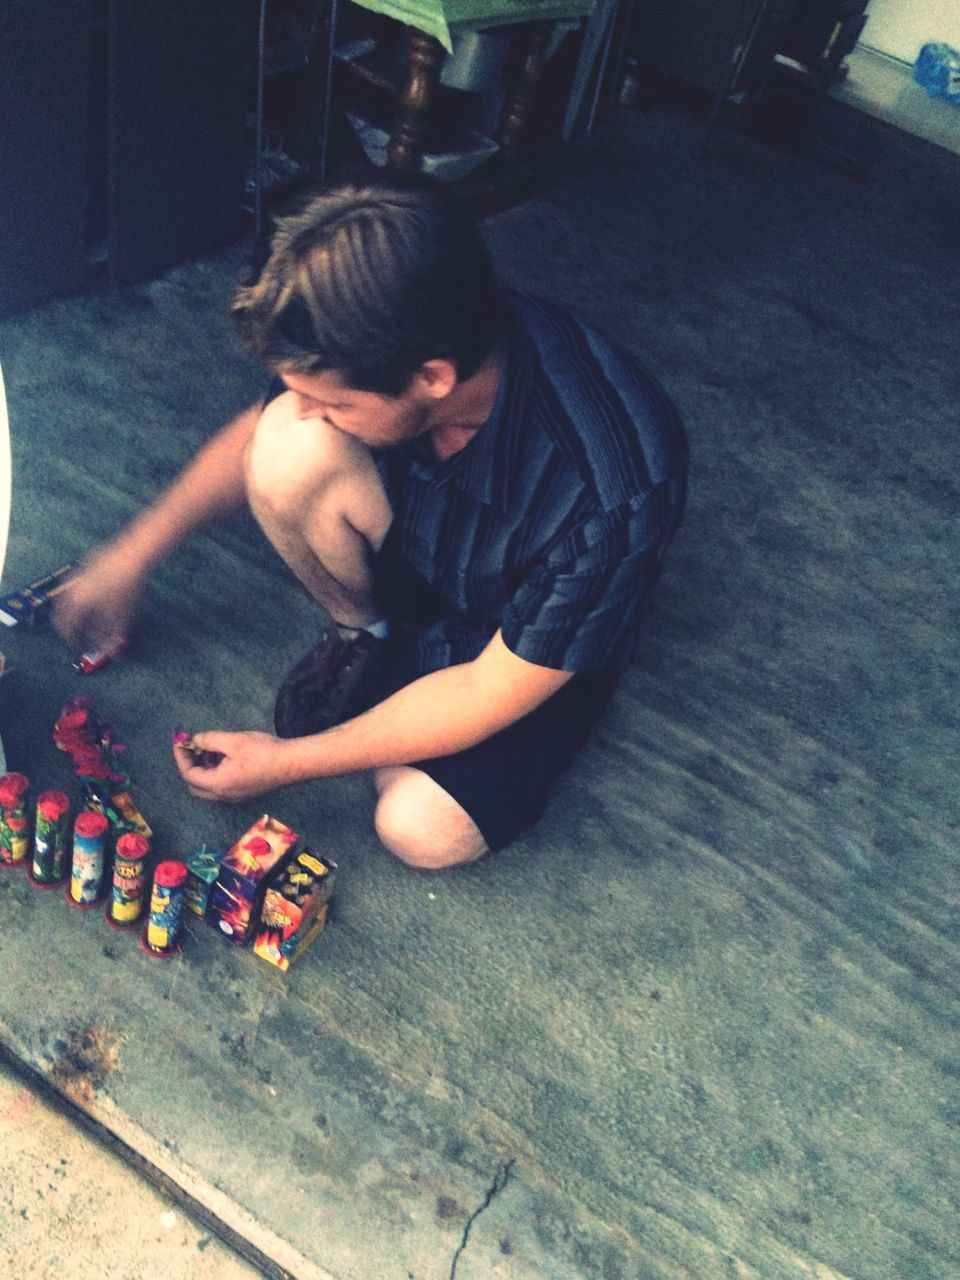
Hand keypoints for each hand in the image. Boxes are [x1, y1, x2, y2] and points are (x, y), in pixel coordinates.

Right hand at [53, 542, 147, 650]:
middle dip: (72, 625)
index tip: (79, 646)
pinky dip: (83, 598)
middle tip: (82, 634)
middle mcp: (71, 588)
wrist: (134, 552)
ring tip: (93, 619)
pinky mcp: (87, 565)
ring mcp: (77, 574)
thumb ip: (113, 635)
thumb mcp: (122, 615)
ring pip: (70, 599)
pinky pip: (78, 587)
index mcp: (75, 603)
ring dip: (78, 611)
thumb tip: (114, 654)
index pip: (65, 627)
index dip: (72, 639)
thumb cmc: (127, 586)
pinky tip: (99, 600)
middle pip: (63, 612)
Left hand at [173, 730, 294, 802]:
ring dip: (202, 768)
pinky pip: (220, 785)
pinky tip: (222, 755)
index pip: (188, 774)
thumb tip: (195, 740)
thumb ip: (209, 740)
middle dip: (188, 766)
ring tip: (206, 747)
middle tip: (189, 747)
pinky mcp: (244, 792)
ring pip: (208, 786)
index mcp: (217, 784)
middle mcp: (223, 795)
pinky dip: (214, 772)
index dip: (181, 756)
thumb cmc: (263, 751)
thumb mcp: (232, 741)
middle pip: (195, 785)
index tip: (180, 740)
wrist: (292, 764)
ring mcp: (234, 796)